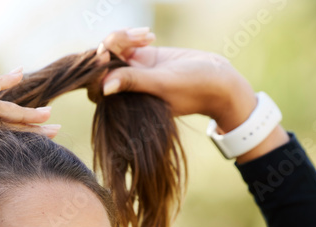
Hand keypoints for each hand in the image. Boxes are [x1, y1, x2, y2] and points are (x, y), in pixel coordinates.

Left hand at [95, 27, 255, 128]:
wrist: (219, 81)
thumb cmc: (194, 88)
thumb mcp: (163, 84)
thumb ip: (134, 83)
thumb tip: (104, 87)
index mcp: (126, 103)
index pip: (97, 86)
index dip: (96, 68)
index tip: (105, 53)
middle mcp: (126, 89)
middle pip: (102, 65)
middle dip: (111, 46)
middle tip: (133, 37)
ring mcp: (134, 72)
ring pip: (112, 51)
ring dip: (122, 38)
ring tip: (145, 35)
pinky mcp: (143, 58)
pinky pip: (124, 44)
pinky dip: (131, 35)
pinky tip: (149, 36)